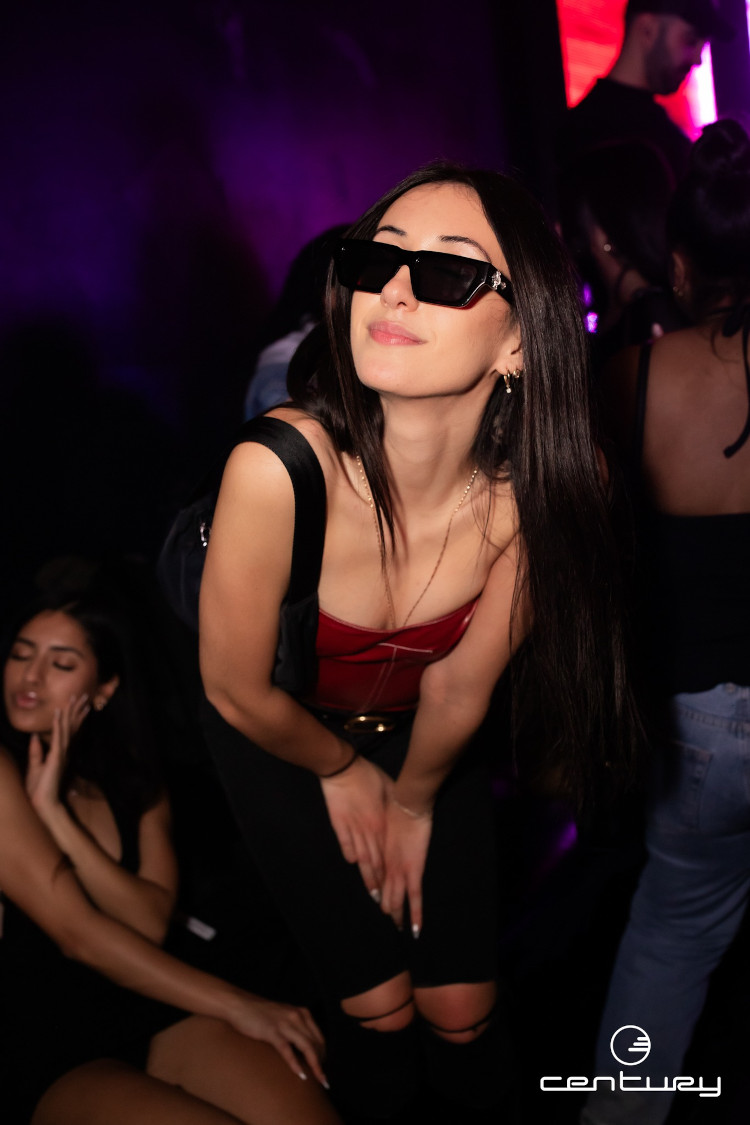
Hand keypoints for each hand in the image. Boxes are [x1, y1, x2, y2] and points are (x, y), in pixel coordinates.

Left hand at [26, 693, 89, 817]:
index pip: (68, 731)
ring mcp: (61, 753)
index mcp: (60, 753)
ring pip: (66, 728)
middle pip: (71, 727)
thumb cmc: (39, 789)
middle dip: (77, 710)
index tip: (79, 704)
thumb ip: (36, 751)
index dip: (74, 717)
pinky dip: (58, 724)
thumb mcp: (35, 766)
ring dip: (70, 712)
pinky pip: (57, 736)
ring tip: (73, 699)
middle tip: (83, 696)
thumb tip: (35, 736)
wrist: (42, 803)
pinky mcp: (56, 756)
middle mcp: (64, 751)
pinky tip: (59, 713)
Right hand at [227, 994, 327, 1086]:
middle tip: (323, 1079)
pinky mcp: (272, 1031)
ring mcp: (284, 1023)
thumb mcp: (283, 1016)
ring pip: (306, 1046)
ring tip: (319, 1079)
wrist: (239, 1004)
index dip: (324, 1053)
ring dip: (315, 1065)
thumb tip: (303, 1047)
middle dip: (322, 1063)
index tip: (324, 1067)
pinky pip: (287, 1050)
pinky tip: (301, 1074)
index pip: (319, 1036)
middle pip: (316, 1043)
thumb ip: (294, 1026)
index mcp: (301, 1013)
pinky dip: (295, 1064)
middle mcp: (296, 1016)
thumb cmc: (260, 1013)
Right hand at [319, 754, 390, 897]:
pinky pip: (346, 843)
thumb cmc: (368, 775)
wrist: (343, 769)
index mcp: (382, 822)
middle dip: (380, 881)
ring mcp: (353, 828)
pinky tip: (354, 864)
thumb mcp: (388, 788)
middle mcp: (370, 829)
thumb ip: (394, 803)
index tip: (396, 884)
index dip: (392, 869)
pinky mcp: (339, 824)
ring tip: (373, 892)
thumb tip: (401, 811)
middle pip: (376, 860)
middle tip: (385, 901)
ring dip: (367, 875)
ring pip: (363, 857)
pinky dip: (350, 853)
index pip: (388, 851)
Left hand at [380, 796, 432, 935]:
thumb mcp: (389, 817)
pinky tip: (414, 929)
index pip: (380, 876)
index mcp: (382, 853)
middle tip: (389, 918)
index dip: (379, 888)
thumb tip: (387, 819)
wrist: (405, 804)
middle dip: (387, 905)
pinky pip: (414, 897)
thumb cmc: (399, 805)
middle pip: (385, 891)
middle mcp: (388, 865)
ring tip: (398, 928)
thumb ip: (387, 823)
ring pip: (396, 899)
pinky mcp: (412, 871)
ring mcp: (399, 870)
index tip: (379, 897)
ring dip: (397, 914)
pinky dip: (414, 914)